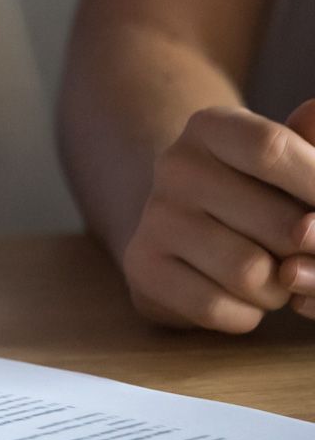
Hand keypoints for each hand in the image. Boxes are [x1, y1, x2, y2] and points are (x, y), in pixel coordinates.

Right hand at [119, 101, 314, 331]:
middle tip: (303, 251)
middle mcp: (174, 165)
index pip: (272, 150)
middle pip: (282, 226)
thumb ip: (312, 147)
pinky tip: (238, 294)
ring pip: (253, 274)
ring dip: (280, 289)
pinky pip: (218, 308)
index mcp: (211, 127)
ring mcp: (154, 216)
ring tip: (271, 273)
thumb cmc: (257, 191)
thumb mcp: (290, 160)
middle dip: (311, 253)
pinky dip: (245, 313)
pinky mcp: (141, 265)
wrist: (183, 222)